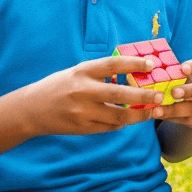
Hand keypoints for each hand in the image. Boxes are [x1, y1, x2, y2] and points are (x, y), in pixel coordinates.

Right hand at [14, 55, 168, 137]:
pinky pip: (109, 127)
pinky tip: (129, 120)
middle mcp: (83, 90)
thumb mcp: (77, 72)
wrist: (31, 110)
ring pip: (118, 115)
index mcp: (82, 71)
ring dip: (138, 115)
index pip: (113, 64)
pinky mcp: (82, 128)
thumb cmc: (59, 87)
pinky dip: (122, 123)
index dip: (135, 64)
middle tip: (159, 96)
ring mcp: (82, 111)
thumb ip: (101, 73)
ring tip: (151, 112)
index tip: (152, 64)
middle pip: (119, 93)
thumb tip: (132, 73)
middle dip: (143, 96)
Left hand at [153, 58, 191, 128]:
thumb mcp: (183, 74)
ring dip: (175, 109)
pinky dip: (171, 118)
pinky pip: (188, 119)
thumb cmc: (185, 81)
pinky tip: (159, 115)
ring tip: (157, 110)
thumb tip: (150, 69)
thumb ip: (173, 72)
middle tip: (173, 92)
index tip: (182, 68)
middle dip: (189, 91)